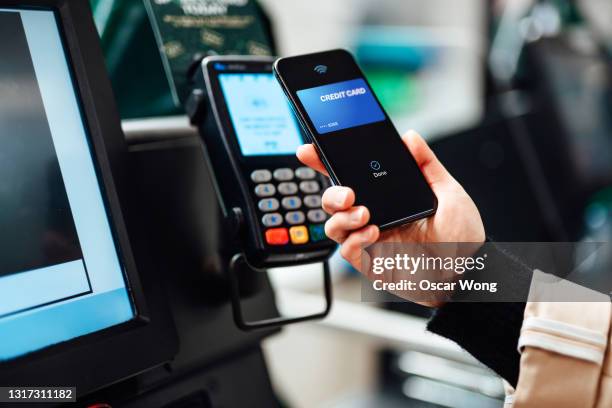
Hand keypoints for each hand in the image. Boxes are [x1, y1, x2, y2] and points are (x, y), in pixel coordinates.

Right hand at [297, 131, 485, 304]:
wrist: (467, 275)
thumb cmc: (460, 238)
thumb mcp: (449, 193)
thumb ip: (427, 165)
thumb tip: (410, 138)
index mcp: (387, 197)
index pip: (352, 176)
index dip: (327, 163)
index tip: (311, 150)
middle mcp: (374, 216)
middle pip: (334, 200)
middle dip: (331, 193)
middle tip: (348, 193)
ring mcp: (370, 240)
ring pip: (334, 225)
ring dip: (342, 217)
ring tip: (364, 214)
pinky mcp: (370, 262)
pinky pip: (347, 250)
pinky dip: (354, 240)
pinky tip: (372, 233)